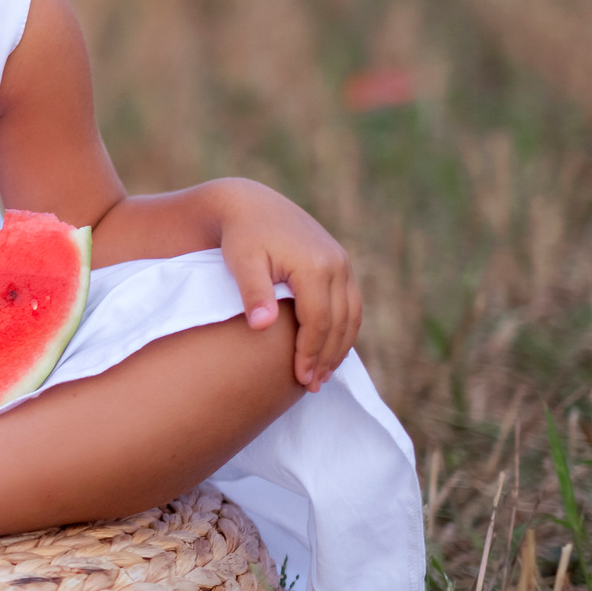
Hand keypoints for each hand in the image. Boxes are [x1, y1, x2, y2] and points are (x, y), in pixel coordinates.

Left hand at [216, 181, 358, 391]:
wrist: (250, 204)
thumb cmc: (240, 235)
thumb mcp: (242, 261)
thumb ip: (253, 293)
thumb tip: (262, 326)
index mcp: (314, 265)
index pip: (318, 320)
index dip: (310, 352)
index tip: (300, 379)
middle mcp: (336, 263)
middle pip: (339, 322)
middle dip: (326, 357)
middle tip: (312, 386)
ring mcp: (341, 262)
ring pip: (351, 315)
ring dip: (339, 347)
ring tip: (322, 375)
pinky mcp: (339, 263)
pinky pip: (349, 303)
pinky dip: (343, 329)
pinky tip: (329, 348)